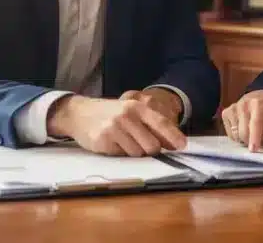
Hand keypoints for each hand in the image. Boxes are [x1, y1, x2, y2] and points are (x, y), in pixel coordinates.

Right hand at [47, 95, 186, 156]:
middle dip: (152, 150)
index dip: (174, 137)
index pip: (162, 123)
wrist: (79, 113)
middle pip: (153, 145)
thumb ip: (149, 125)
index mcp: (138, 107)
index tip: (183, 146)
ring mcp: (115, 128)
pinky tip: (112, 143)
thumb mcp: (130, 112)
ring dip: (134, 152)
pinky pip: (122, 156)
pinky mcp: (103, 140)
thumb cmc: (110, 114)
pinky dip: (120, 153)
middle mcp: (128, 116)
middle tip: (142, 145)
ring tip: (123, 141)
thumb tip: (170, 144)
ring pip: (138, 153)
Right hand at [220, 90, 262, 150]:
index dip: (254, 138)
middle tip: (256, 141)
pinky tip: (242, 130)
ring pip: (236, 134)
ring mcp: (233, 109)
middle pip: (243, 131)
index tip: (253, 149)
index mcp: (258, 104)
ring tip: (250, 133)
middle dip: (250, 141)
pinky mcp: (225, 113)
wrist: (257, 96)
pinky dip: (236, 136)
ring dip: (243, 139)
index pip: (255, 123)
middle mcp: (243, 105)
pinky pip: (229, 133)